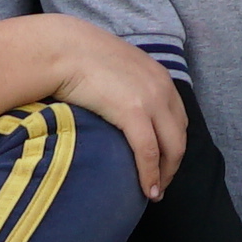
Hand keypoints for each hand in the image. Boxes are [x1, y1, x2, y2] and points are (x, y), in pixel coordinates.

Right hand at [36, 16, 190, 196]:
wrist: (61, 48)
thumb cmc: (76, 57)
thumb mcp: (113, 68)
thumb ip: (124, 84)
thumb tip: (115, 104)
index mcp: (159, 76)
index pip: (178, 118)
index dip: (173, 144)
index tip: (164, 162)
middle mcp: (162, 87)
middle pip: (179, 135)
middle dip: (173, 164)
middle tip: (162, 185)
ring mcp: (151, 100)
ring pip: (171, 148)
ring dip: (165, 174)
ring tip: (154, 193)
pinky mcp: (134, 112)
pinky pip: (149, 152)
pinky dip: (150, 175)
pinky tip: (146, 190)